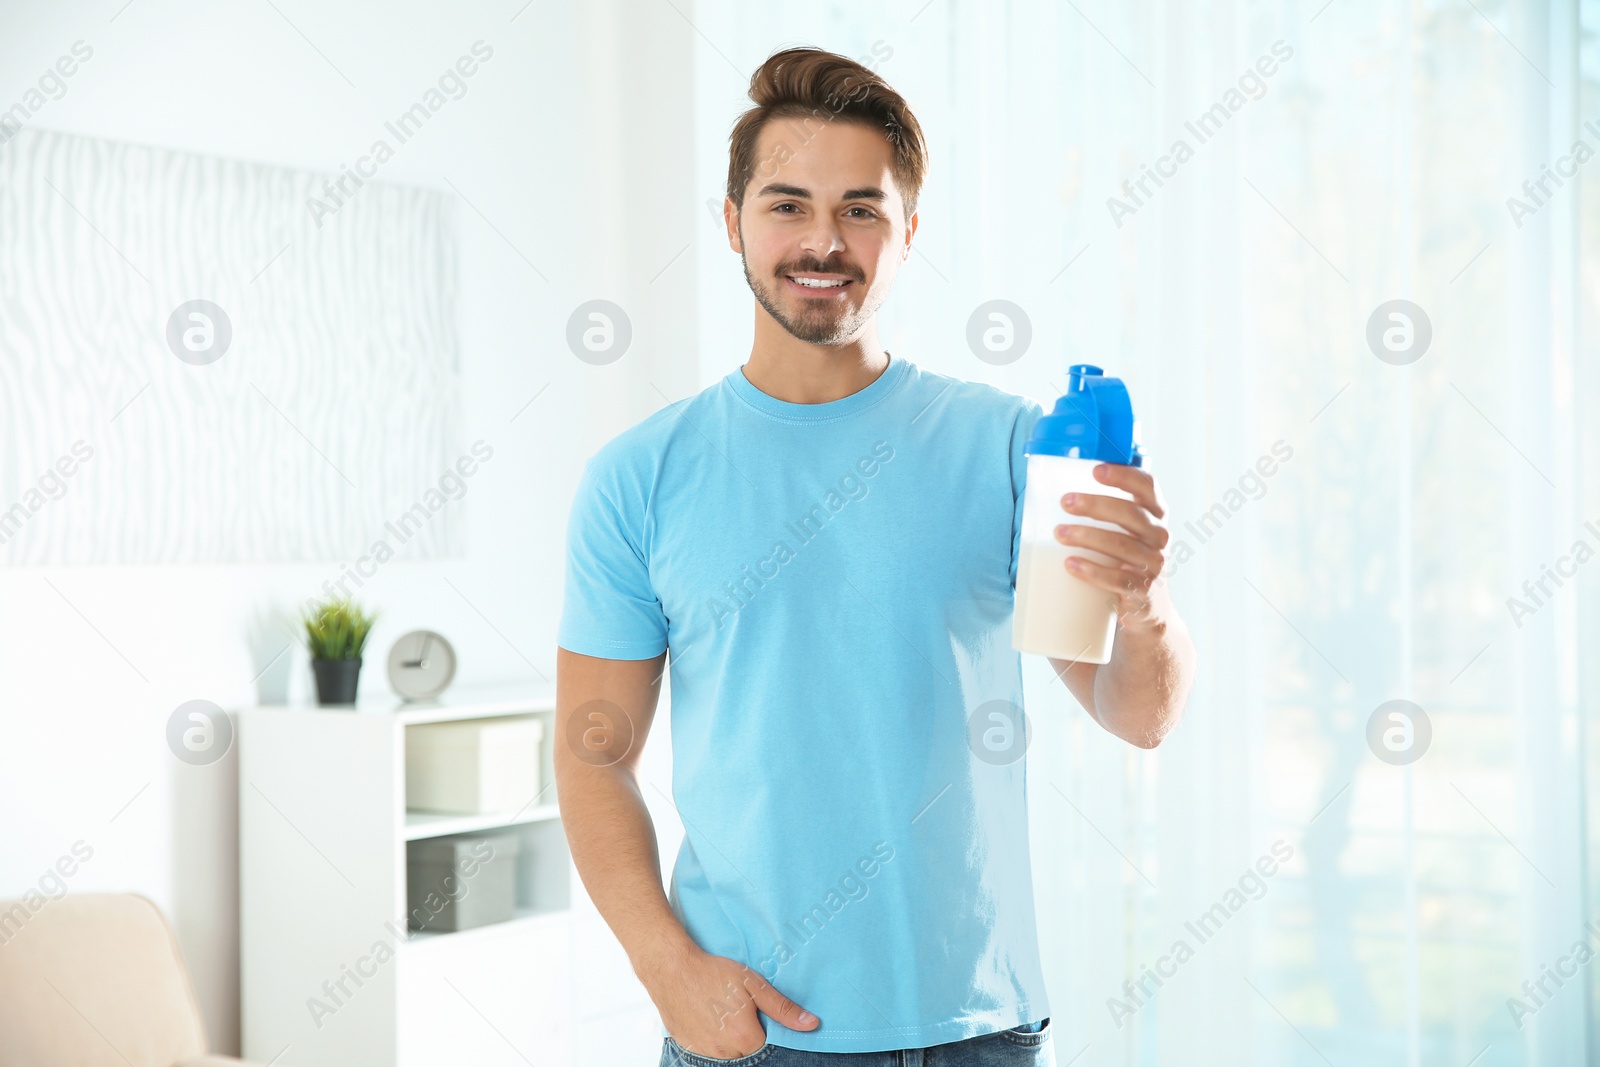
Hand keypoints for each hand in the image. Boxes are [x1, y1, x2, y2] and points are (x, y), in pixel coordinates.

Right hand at [640, 944, 818, 1058]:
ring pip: (727, 1054)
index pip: (766, 1045)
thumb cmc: (713, 973)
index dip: (762, 1026)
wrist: (671, 969)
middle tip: (736, 1008)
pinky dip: (711, 1039)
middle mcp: (725, 1052)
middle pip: (746, 1051)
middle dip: (746, 1033)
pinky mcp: (689, 1048)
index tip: (754, 1010)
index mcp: (745, 1037)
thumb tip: (811, 1024)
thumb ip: (783, 1008)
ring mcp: (704, 1053)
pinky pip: (708, 1052)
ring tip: (721, 1011)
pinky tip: (707, 1017)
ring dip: (728, 1038)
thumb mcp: (753, 985)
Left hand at [1056, 463, 1171, 631]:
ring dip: (1087, 536)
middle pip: (1131, 514)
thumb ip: (1102, 513)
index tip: (1095, 470)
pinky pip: (1118, 580)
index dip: (1124, 475)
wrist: (1146, 610)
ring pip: (1122, 545)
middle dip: (1096, 505)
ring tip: (1059, 533)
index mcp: (1154, 515)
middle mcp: (1159, 537)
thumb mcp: (1122, 533)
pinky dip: (1092, 571)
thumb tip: (1051, 492)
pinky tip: (1070, 564)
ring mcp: (1154, 565)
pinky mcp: (1142, 592)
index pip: (1148, 486)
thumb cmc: (1123, 561)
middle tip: (1065, 502)